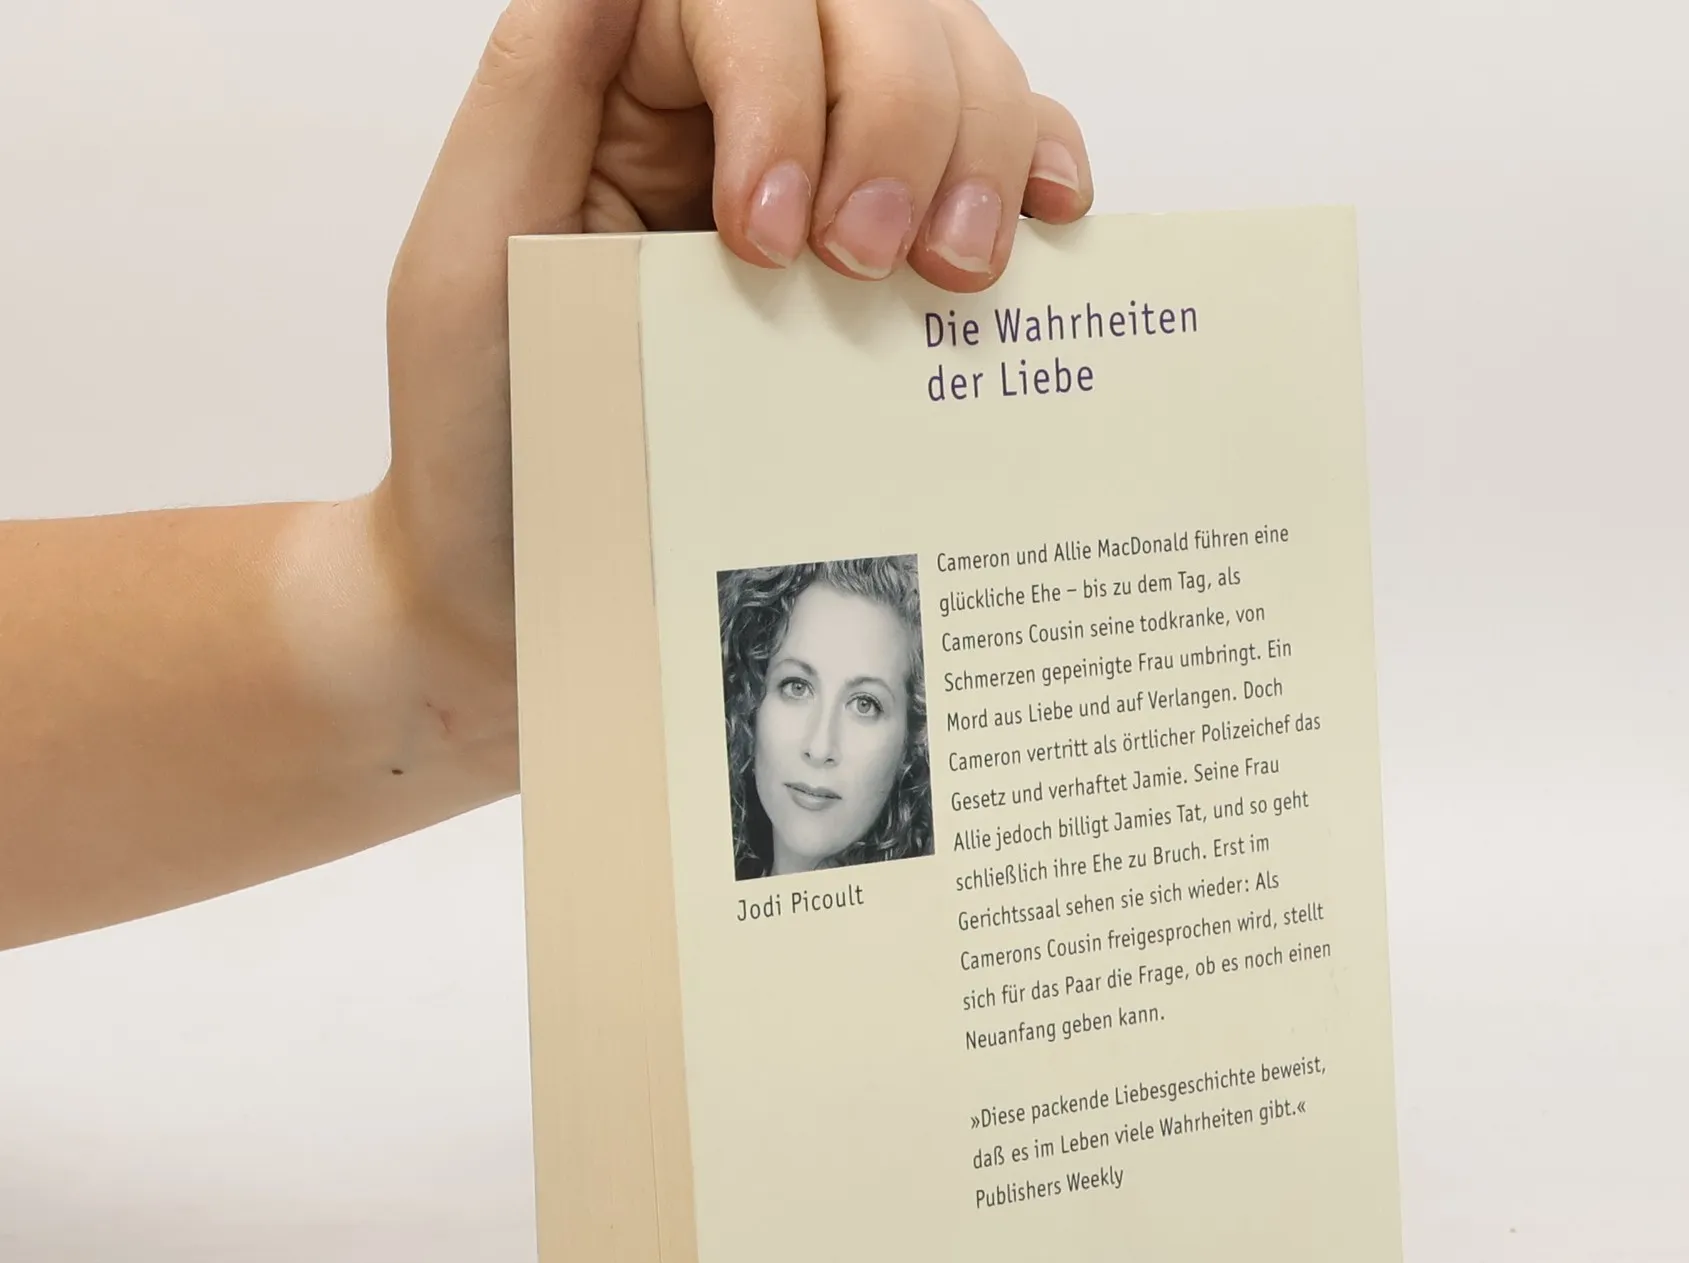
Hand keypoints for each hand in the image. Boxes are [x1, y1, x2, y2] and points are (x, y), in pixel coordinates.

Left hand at [373, 0, 1092, 765]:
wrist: (546, 601)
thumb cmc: (492, 455)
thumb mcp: (469, 270)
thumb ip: (532, 96)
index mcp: (625, 86)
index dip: (779, 88)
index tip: (767, 240)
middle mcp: (735, 108)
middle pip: (871, 11)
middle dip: (897, 119)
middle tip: (869, 264)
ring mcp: (830, 173)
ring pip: (954, 61)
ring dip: (979, 148)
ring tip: (953, 276)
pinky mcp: (896, 256)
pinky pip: (1002, 155)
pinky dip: (1039, 163)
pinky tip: (1043, 225)